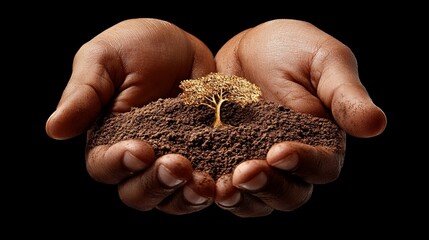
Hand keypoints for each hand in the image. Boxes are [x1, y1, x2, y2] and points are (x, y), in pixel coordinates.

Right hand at [45, 18, 217, 213]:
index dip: (120, 163)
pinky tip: (223, 182)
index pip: (104, 166)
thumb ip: (84, 93)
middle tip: (178, 166)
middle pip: (138, 192)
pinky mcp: (202, 159)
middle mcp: (137, 159)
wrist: (182, 46)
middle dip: (157, 184)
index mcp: (107, 138)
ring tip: (203, 183)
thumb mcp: (105, 58)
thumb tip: (54, 129)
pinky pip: (203, 185)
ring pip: (171, 198)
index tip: (140, 149)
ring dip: (185, 196)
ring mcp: (171, 162)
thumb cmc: (136, 46)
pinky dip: (213, 189)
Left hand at [214, 19, 386, 216]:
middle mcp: (292, 162)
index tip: (279, 151)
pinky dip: (215, 189)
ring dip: (240, 197)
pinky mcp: (229, 162)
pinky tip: (200, 180)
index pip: (322, 167)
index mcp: (322, 142)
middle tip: (244, 173)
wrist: (248, 48)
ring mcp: (259, 165)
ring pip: (256, 199)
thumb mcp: (324, 61)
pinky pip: (225, 186)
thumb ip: (344, 94)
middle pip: (289, 194)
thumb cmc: (293, 48)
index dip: (303, 164)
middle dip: (268, 187)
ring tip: (221, 187)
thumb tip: (376, 125)